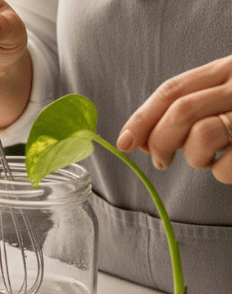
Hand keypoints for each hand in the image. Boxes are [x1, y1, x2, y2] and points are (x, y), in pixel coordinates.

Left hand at [116, 55, 231, 182]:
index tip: (122, 142)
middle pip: (181, 112)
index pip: (172, 90)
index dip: (142, 118)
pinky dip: (222, 174)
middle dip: (159, 142)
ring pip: (202, 137)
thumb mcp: (227, 95)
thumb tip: (139, 139)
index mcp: (228, 69)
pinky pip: (226, 167)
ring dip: (194, 159)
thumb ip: (190, 107)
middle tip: (159, 160)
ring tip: (209, 159)